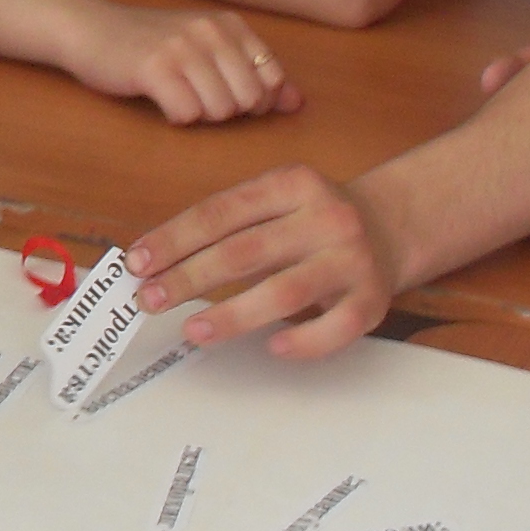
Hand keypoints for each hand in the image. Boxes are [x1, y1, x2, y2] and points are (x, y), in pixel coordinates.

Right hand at [71, 3, 305, 127]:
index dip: (254, 100)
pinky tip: (160, 100)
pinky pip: (186, 114)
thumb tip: (297, 103)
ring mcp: (182, 48)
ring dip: (200, 115)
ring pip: (220, 111)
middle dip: (227, 111)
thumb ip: (254, 73)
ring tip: (178, 96)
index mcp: (230, 24)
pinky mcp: (154, 68)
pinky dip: (175, 116)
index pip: (272, 78)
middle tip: (197, 97)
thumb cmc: (151, 44)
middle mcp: (211, 31)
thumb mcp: (207, 49)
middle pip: (249, 99)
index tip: (224, 93)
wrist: (90, 29)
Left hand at [130, 164, 392, 359]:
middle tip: (150, 299)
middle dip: (190, 277)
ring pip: (285, 292)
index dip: (175, 238)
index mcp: (293, 184)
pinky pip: (334, 328)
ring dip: (233, 315)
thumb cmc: (312, 221)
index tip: (139, 262)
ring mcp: (351, 259)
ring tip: (193, 330)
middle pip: (246, 251)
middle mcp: (325, 217)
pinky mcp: (372, 299)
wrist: (390, 227)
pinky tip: (271, 347)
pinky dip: (302, 342)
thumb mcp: (276, 202)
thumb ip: (228, 226)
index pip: (222, 212)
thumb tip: (157, 263)